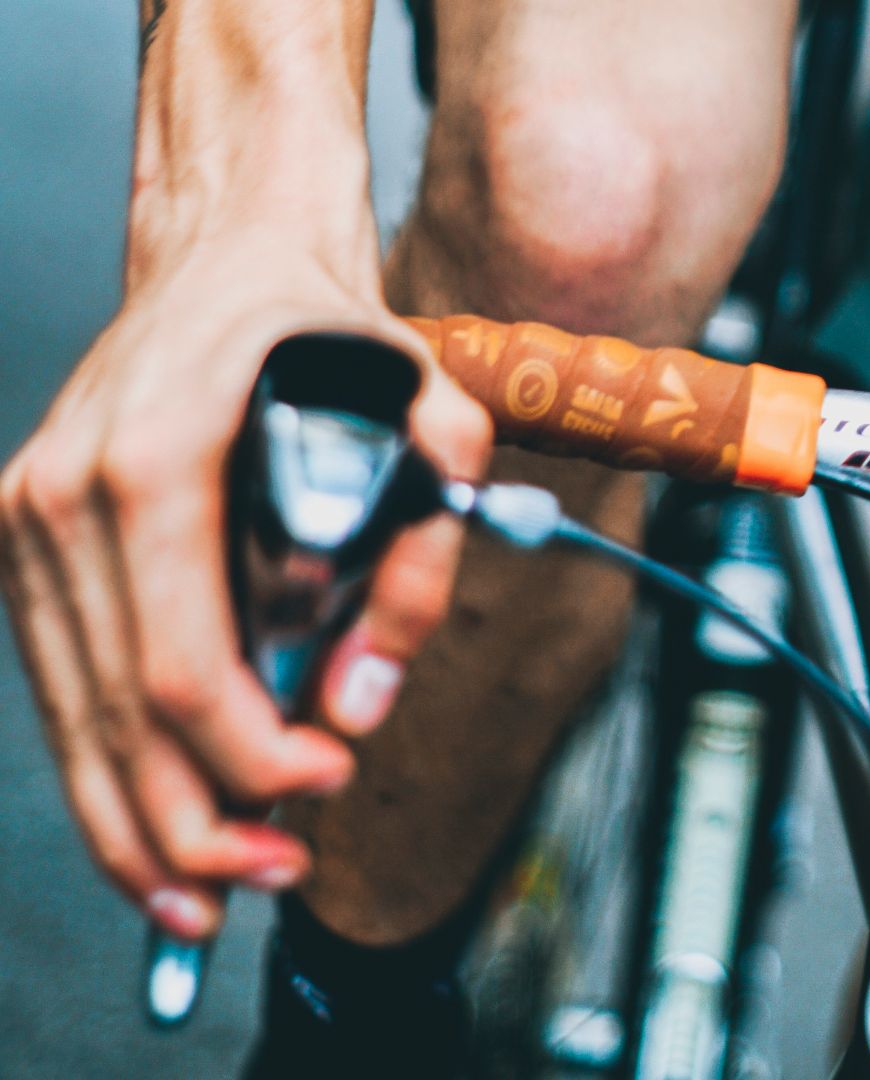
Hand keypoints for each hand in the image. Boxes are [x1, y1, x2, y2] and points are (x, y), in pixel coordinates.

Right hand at [0, 240, 489, 940]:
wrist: (229, 250)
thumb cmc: (330, 333)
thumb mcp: (433, 419)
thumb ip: (419, 560)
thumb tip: (362, 701)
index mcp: (155, 461)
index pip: (179, 666)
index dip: (248, 759)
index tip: (323, 786)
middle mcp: (64, 493)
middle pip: (115, 714)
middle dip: (194, 825)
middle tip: (273, 879)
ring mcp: (27, 515)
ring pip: (71, 715)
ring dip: (135, 823)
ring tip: (204, 901)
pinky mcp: (22, 533)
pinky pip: (60, 679)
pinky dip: (102, 765)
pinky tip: (150, 826)